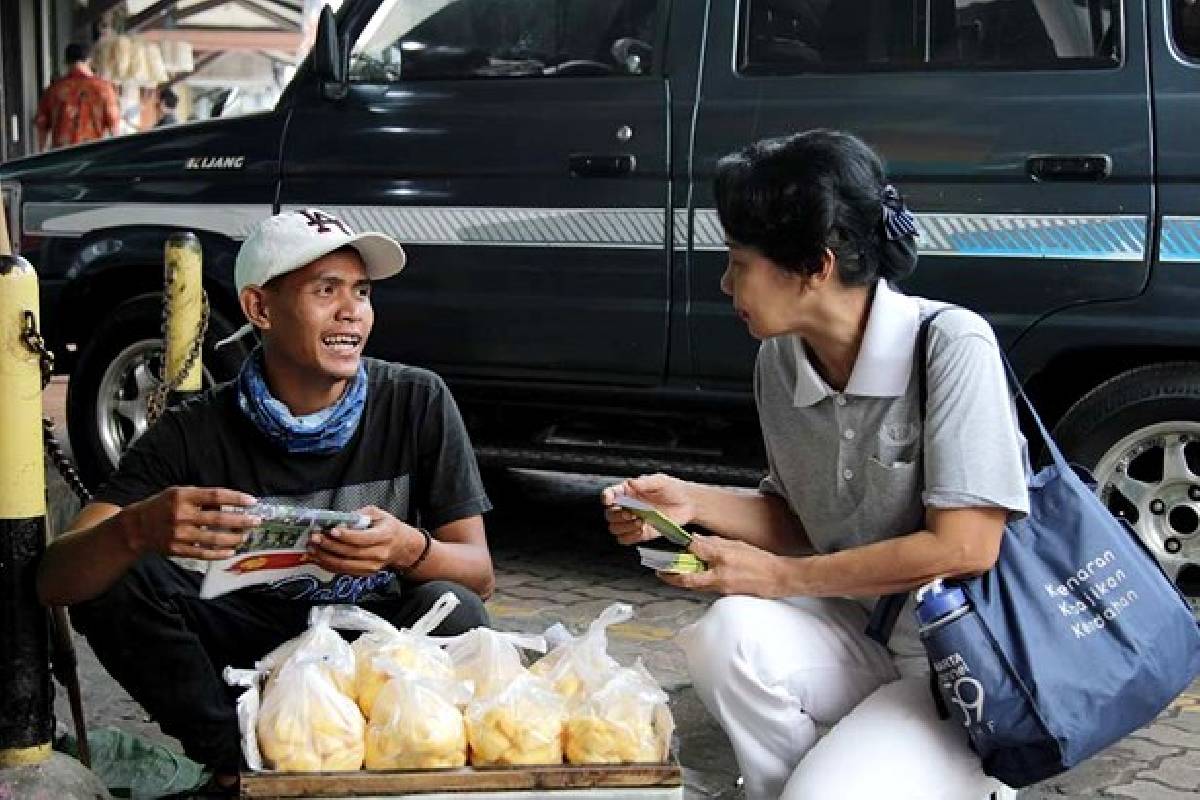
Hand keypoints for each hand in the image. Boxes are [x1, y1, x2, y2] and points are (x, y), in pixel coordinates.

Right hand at [122, 487, 258, 559]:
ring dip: (233, 538)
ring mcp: (179, 534)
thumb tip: (229, 503)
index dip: (236, 498)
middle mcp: (181, 515)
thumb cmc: (162, 506)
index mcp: (183, 497)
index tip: (251, 501)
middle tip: (256, 521)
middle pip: (218, 519)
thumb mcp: (179, 493)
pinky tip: (230, 551)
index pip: (215, 496)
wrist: (137, 527)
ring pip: (213, 538)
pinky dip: (219, 553)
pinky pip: (203, 553)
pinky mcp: (177, 549)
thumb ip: (202, 497)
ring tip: (245, 536)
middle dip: (241, 521)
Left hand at [307, 506, 423, 576]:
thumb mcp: (378, 514)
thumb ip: (360, 514)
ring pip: (345, 565)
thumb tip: (341, 519)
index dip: (346, 535)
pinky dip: (329, 565)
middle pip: (351, 552)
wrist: (401, 546)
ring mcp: (372, 566)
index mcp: (385, 535)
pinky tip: (319, 558)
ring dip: (326, 557)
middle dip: (330, 545)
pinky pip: (344, 571)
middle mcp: (379, 553)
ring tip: (313, 549)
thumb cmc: (388, 528)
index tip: (332, 530)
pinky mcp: (365, 573)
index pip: (363, 538)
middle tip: (316, 538)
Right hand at [601, 473, 696, 545]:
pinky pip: (625, 540)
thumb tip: (631, 483)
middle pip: (609, 515)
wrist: (687, 504)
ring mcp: (632, 521)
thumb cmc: (672, 489)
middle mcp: (627, 507)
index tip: (610, 500)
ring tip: (639, 522)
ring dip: (624, 527)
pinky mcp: (640, 533)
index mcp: (627, 491)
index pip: (609, 494)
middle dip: (618, 516)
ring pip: (614, 528)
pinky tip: (640, 531)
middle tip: (633, 513)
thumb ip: (644, 482)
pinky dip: (629, 537)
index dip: (606, 497)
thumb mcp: (659, 481)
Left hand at [658, 534, 788, 597]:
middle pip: (687, 578)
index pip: (694, 549)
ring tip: (672, 574)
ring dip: (682, 580)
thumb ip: (715, 543)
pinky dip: (698, 583)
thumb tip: (696, 541)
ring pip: (695, 585)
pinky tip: (697, 576)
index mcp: (722, 556)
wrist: (777, 578)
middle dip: (670, 576)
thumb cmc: (760, 560)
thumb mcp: (736, 544)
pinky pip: (706, 589)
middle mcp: (720, 573)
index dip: (681, 546)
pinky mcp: (725, 594)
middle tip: (660, 571)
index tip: (673, 543)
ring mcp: (722, 587)